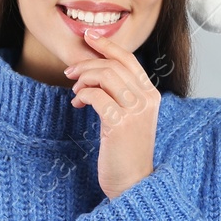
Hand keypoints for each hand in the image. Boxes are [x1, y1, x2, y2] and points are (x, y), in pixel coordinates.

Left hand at [64, 29, 159, 199]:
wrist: (132, 183)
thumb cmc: (126, 152)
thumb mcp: (130, 118)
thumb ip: (122, 95)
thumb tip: (96, 73)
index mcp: (151, 95)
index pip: (129, 59)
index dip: (107, 45)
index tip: (89, 37)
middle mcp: (147, 100)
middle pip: (113, 65)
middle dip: (87, 64)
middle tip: (70, 73)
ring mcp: (135, 112)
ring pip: (104, 76)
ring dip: (83, 79)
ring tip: (75, 92)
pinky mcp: (120, 124)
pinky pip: (96, 96)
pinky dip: (82, 95)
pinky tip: (77, 104)